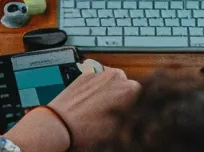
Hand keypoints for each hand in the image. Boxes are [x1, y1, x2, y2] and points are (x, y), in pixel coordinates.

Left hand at [4, 62, 138, 151]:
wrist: (60, 125)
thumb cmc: (88, 130)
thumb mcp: (119, 129)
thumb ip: (132, 117)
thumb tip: (138, 114)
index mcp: (131, 89)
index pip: (143, 95)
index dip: (137, 106)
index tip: (132, 113)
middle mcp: (117, 76)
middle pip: (127, 86)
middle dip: (123, 97)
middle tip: (114, 113)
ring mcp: (100, 72)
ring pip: (112, 81)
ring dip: (110, 91)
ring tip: (100, 109)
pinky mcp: (86, 73)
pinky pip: (97, 80)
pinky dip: (96, 89)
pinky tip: (90, 103)